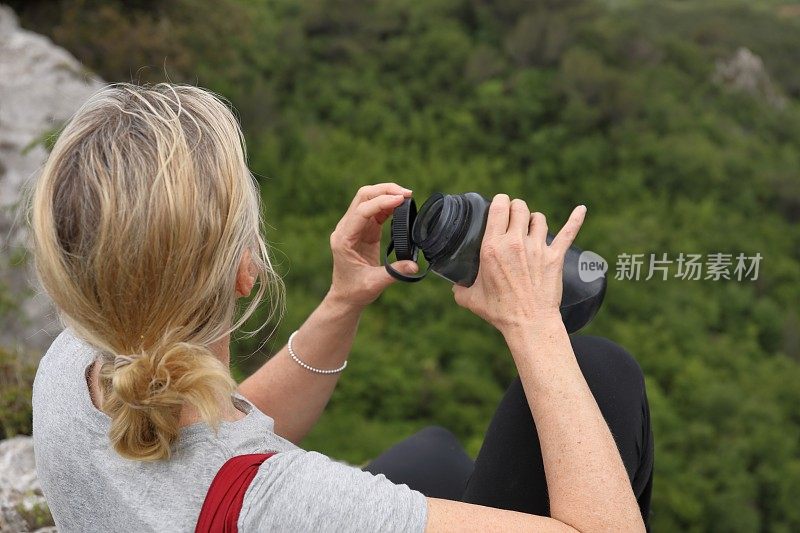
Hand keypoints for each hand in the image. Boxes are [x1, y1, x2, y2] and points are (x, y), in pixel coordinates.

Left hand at [328, 183, 418, 308]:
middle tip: (407, 193)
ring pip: (368, 200)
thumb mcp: (375, 283)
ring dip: (387, 194)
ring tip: (407, 196)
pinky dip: (388, 205)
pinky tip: (401, 206)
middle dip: (385, 190)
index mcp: (344, 238)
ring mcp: (354, 227)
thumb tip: (415, 265)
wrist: (346, 297)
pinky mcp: (364, 230)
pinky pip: (375, 211)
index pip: (362, 211)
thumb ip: (394, 272)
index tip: (401, 200)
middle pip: (363, 197)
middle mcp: (346, 228)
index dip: (382, 202)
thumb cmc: (355, 291)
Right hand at [452, 194, 586, 334]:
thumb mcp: (471, 299)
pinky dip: (576, 219)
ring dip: (533, 219)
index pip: (499, 209)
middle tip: (513, 215)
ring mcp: (537, 248)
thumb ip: (459, 289)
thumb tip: (454, 286)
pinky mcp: (555, 257)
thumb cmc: (499, 312)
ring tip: (530, 225)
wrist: (529, 323)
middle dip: (516, 208)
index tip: (499, 204)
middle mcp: (515, 243)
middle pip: (519, 208)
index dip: (500, 201)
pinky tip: (581, 209)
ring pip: (538, 218)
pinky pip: (568, 232)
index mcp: (492, 247)